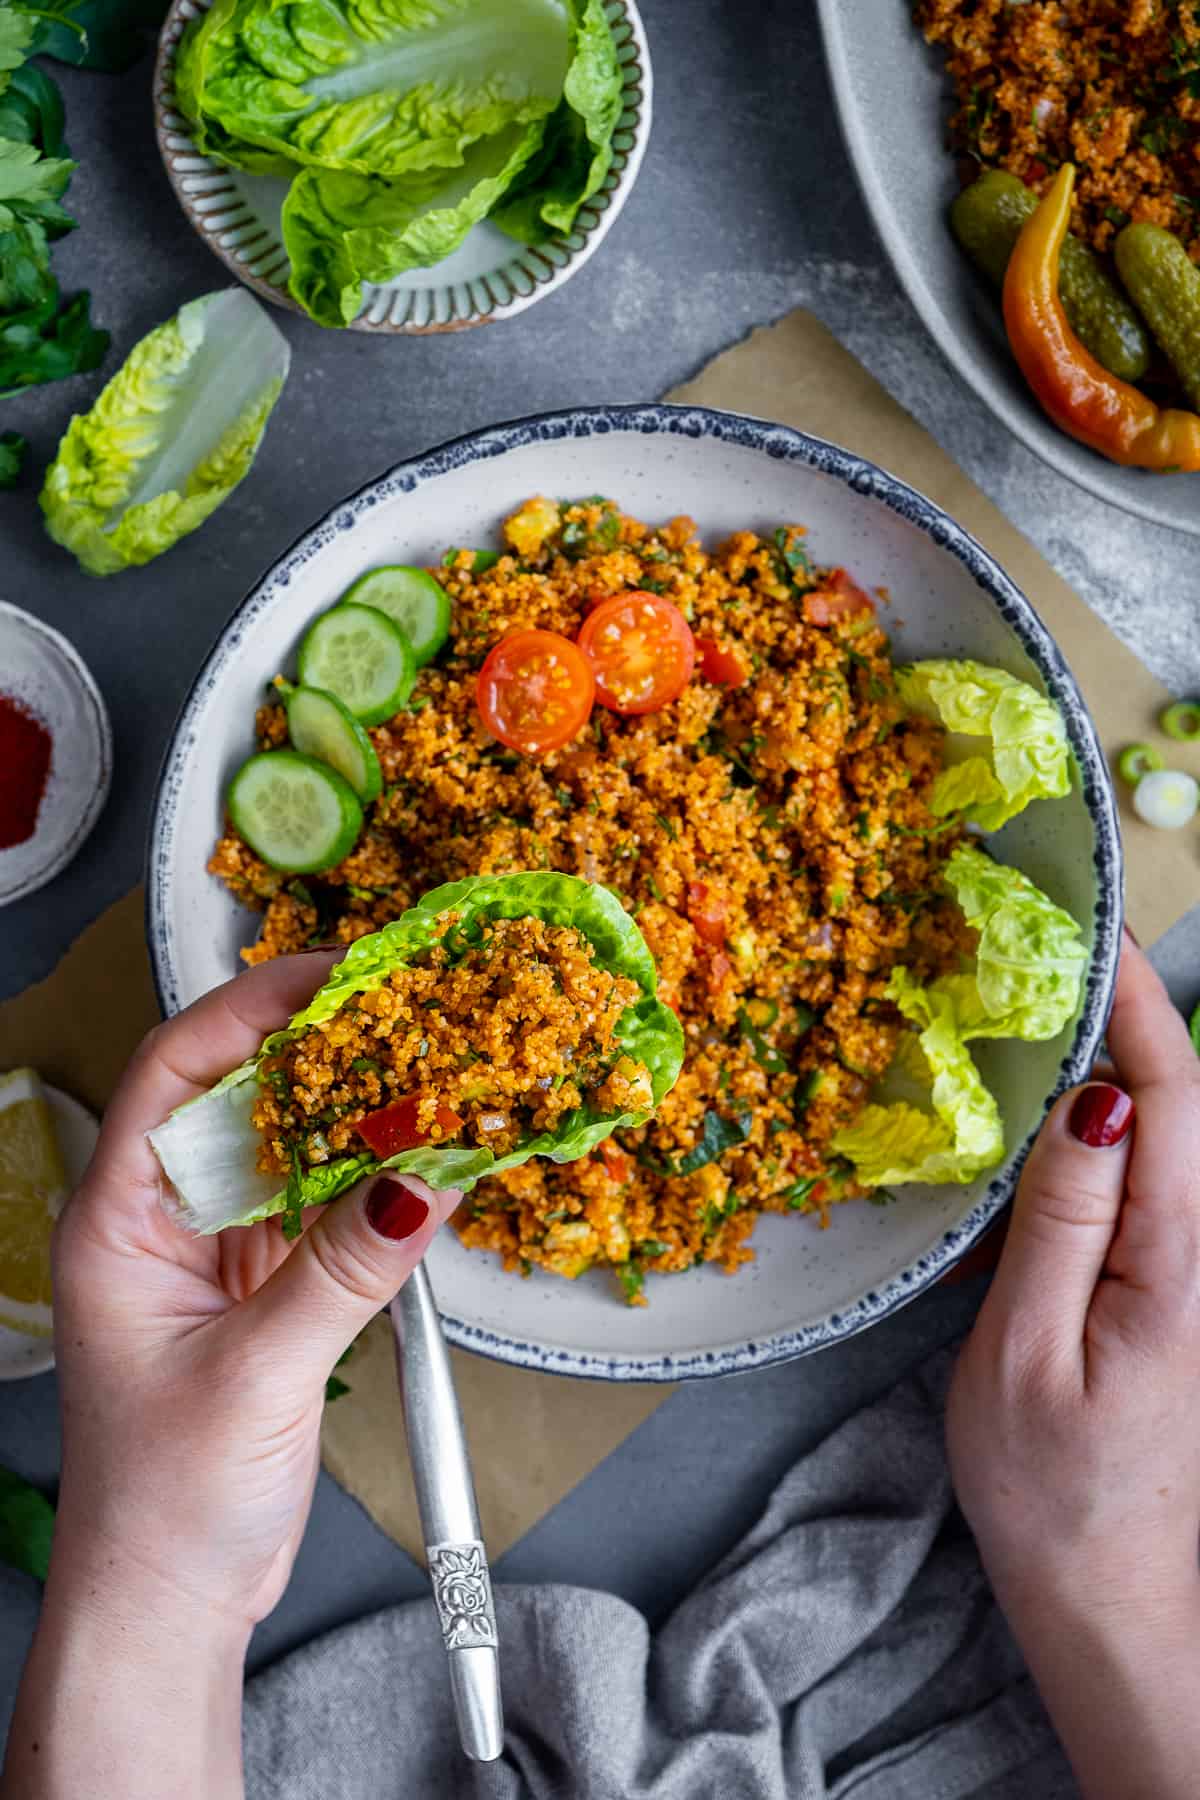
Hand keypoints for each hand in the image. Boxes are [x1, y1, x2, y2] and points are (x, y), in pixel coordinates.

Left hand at [2, 954, 460, 1799]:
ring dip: (355, 1110)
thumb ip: (338, 1273)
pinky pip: (322, 1205)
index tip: (331, 974)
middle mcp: (162, 1221)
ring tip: (428, 1068)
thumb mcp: (253, 1377)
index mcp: (117, 1220)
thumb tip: (419, 1184)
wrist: (169, 1600)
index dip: (249, 1010)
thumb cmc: (161, 1505)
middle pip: (238, 1092)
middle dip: (318, 1044)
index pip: (173, 1069)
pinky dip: (374, 1179)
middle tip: (401, 1005)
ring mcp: (215, 1253)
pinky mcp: (265, 1288)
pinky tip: (424, 1162)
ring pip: (288, 1145)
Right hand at [948, 932, 1199, 1799]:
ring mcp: (1190, 1273)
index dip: (1131, 998)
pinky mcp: (1167, 1293)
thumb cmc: (1055, 1493)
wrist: (1113, 1604)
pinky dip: (1082, 1143)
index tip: (1087, 924)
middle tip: (1035, 955)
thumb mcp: (1025, 1354)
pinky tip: (1022, 1140)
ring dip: (1096, 1072)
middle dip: (1114, 1015)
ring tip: (1022, 1022)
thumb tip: (1086, 1099)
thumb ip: (1060, 1221)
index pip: (1170, 1093)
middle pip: (1173, 1102)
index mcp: (1178, 1258)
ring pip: (1155, 1141)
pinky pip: (1134, 1189)